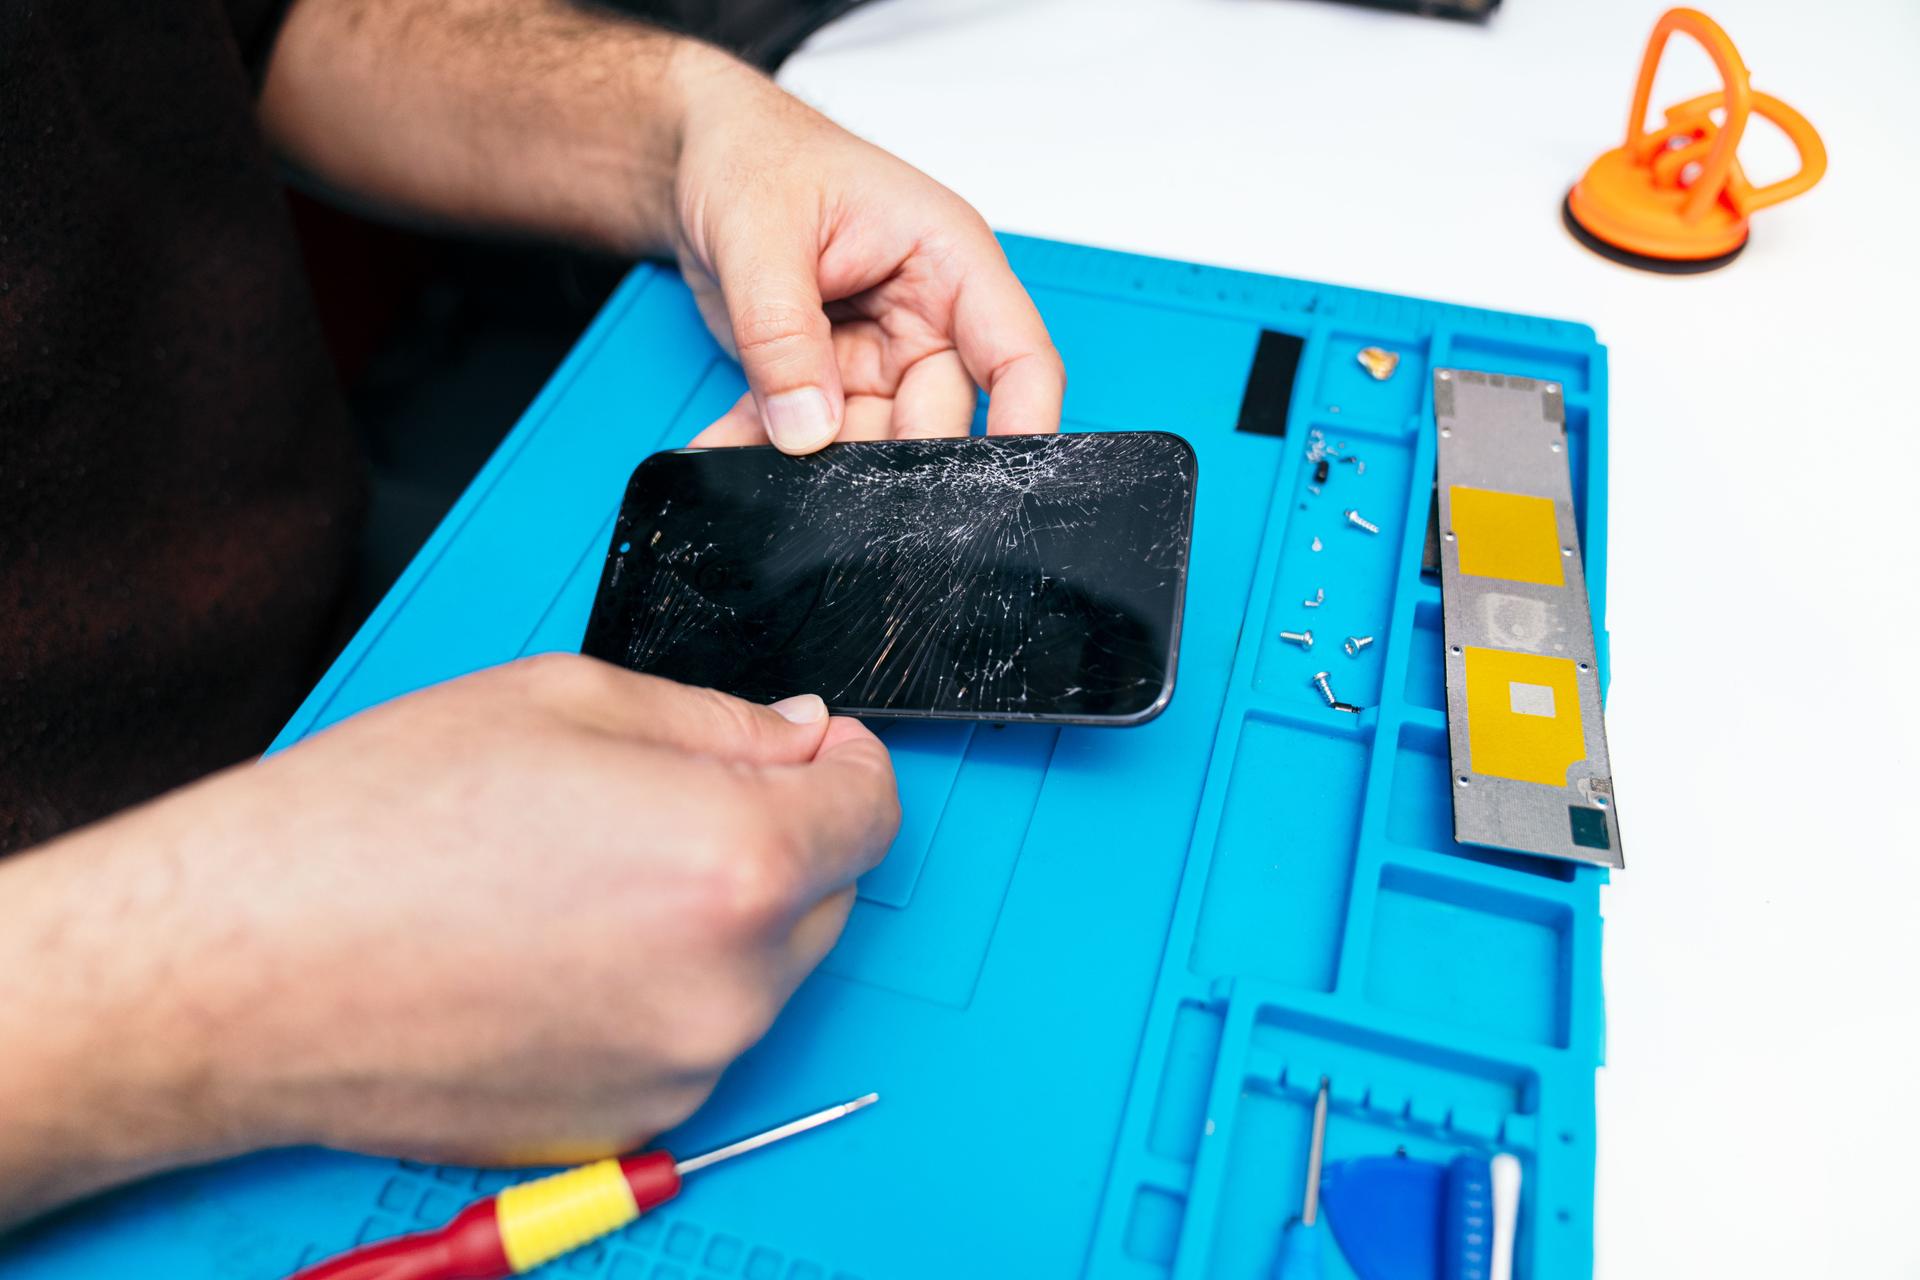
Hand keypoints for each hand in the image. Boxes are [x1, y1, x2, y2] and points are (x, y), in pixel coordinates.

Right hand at [0, 655, 896, 1218]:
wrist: (238, 966)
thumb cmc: (377, 822)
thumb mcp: (568, 697)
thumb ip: (722, 720)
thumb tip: (802, 739)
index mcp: (738, 862)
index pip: (873, 809)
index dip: (840, 763)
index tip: (804, 750)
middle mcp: (732, 986)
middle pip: (825, 893)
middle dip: (773, 836)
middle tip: (654, 804)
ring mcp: (683, 1071)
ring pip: (754, 969)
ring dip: (710, 919)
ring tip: (575, 881)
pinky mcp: (625, 1126)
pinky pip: (686, 1036)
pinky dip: (654, 992)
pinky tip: (551, 952)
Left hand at [668, 49, 1065, 452]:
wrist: (703, 159)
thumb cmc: (754, 156)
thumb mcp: (761, 234)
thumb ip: (783, 335)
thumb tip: (806, 427)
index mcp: (947, 260)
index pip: (1016, 357)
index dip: (1024, 426)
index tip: (1002, 487)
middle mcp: (926, 316)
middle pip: (937, 420)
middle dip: (883, 463)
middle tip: (826, 482)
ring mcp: (879, 355)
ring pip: (866, 441)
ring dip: (806, 461)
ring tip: (748, 447)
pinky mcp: (830, 380)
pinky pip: (807, 435)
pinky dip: (763, 447)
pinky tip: (724, 443)